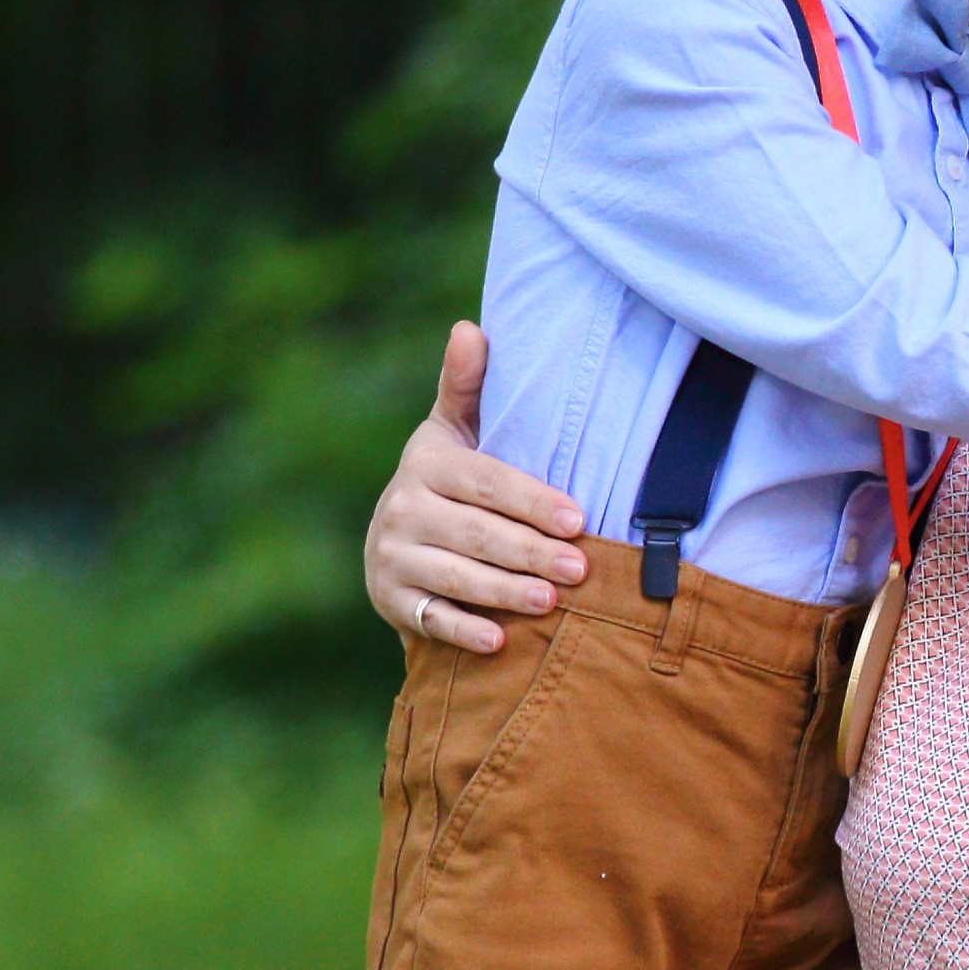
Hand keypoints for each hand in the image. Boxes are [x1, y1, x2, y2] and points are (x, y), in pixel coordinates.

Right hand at [366, 323, 588, 655]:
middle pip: (476, 534)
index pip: (486, 482)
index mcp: (427, 462)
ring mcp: (391, 556)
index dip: (532, 501)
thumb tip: (470, 328)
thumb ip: (468, 385)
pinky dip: (464, 631)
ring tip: (551, 602)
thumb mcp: (457, 431)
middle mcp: (402, 508)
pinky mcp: (388, 599)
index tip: (578, 520)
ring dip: (505, 592)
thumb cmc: (451, 479)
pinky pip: (429, 620)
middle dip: (530, 552)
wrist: (399, 540)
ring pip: (456, 577)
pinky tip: (500, 641)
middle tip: (580, 569)